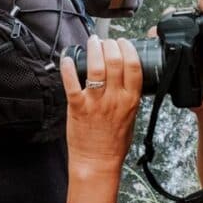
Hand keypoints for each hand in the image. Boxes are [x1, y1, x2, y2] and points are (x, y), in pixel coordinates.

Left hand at [60, 37, 142, 176]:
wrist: (97, 162)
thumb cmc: (114, 142)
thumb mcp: (131, 117)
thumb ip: (130, 96)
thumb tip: (128, 76)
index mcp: (130, 101)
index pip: (134, 66)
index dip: (128, 49)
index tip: (123, 42)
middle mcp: (114, 99)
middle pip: (115, 61)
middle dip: (110, 44)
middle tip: (106, 41)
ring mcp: (95, 102)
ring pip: (95, 68)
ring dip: (93, 50)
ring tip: (92, 42)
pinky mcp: (77, 107)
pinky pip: (71, 82)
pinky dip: (68, 67)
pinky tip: (68, 57)